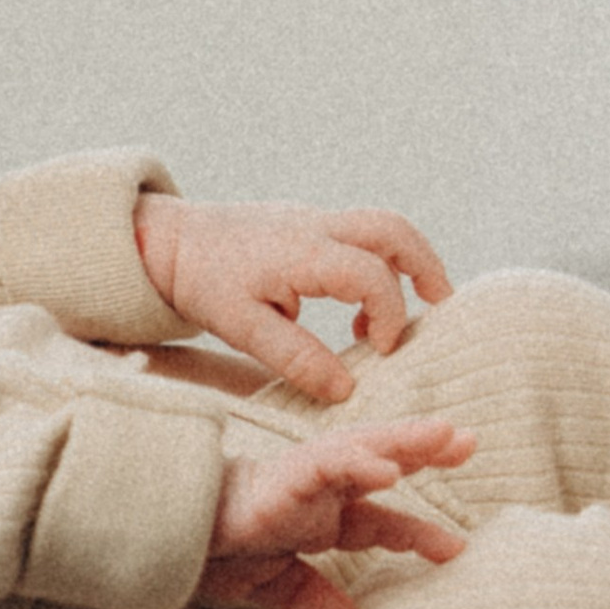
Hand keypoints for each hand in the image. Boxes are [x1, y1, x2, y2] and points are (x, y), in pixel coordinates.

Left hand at [136, 195, 450, 403]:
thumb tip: (344, 388)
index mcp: (303, 252)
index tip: (382, 351)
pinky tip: (358, 311)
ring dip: (408, 263)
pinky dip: (378, 265)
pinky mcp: (308, 226)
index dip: (390, 315)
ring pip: (382, 226)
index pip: (371, 276)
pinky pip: (360, 235)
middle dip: (426, 268)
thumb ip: (294, 356)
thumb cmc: (201, 281)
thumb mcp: (241, 327)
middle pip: (394, 230)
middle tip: (441, 310)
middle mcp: (317, 227)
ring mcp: (315, 220)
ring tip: (413, 311)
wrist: (169, 240)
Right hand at [203, 417, 473, 608]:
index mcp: (315, 516)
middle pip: (379, 464)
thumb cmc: (208, 552)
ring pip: (361, 449)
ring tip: (448, 435)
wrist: (165, 541)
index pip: (376, 519)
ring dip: (404, 441)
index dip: (416, 531)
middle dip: (423, 450)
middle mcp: (314, 490)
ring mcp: (299, 479)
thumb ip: (308, 596)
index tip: (457, 548)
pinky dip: (358, 465)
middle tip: (469, 442)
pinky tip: (388, 471)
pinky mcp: (280, 478)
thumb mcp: (269, 584)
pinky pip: (325, 464)